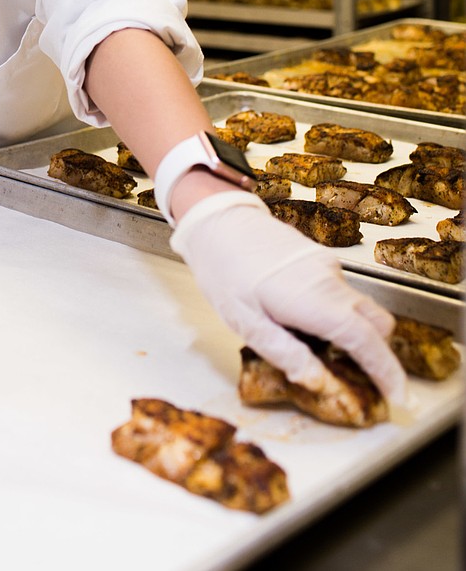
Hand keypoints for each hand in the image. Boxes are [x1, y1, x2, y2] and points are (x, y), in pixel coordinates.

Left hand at [170, 189, 407, 406]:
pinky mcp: (321, 259)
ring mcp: (328, 267)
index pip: (366, 340)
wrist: (219, 220)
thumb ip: (286, 354)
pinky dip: (340, 313)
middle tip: (362, 380)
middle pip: (377, 324)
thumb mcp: (245, 323)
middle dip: (378, 355)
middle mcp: (330, 281)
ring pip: (361, 307)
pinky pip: (344, 293)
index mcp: (314, 300)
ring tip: (323, 352)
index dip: (387, 372)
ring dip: (356, 333)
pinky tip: (308, 322)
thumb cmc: (225, 271)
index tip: (399, 397)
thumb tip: (320, 383)